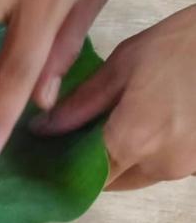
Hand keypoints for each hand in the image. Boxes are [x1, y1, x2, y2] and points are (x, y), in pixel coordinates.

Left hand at [31, 5, 195, 189]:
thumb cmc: (186, 43)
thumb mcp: (124, 64)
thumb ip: (80, 104)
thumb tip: (42, 129)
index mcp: (132, 141)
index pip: (84, 178)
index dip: (68, 169)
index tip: (56, 153)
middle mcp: (161, 164)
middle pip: (114, 180)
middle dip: (99, 160)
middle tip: (91, 129)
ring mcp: (189, 166)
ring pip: (142, 174)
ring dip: (130, 156)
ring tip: (130, 118)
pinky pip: (169, 163)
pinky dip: (158, 150)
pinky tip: (159, 118)